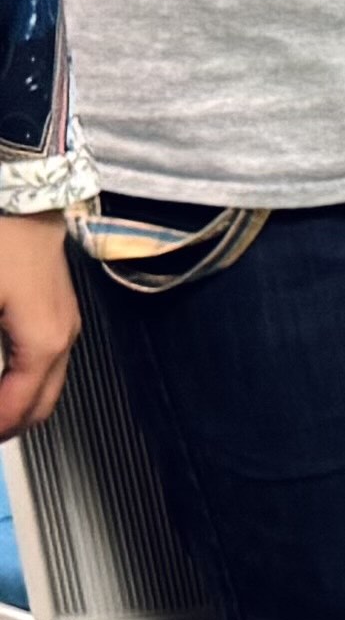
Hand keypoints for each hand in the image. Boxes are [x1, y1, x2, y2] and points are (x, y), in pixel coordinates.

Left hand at [0, 209, 79, 440]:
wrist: (24, 194)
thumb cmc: (1, 241)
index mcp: (44, 343)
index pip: (18, 411)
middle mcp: (63, 337)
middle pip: (40, 407)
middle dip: (9, 425)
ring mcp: (64, 322)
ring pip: (45, 386)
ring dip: (16, 403)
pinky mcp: (56, 308)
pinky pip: (44, 362)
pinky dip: (21, 381)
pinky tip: (1, 376)